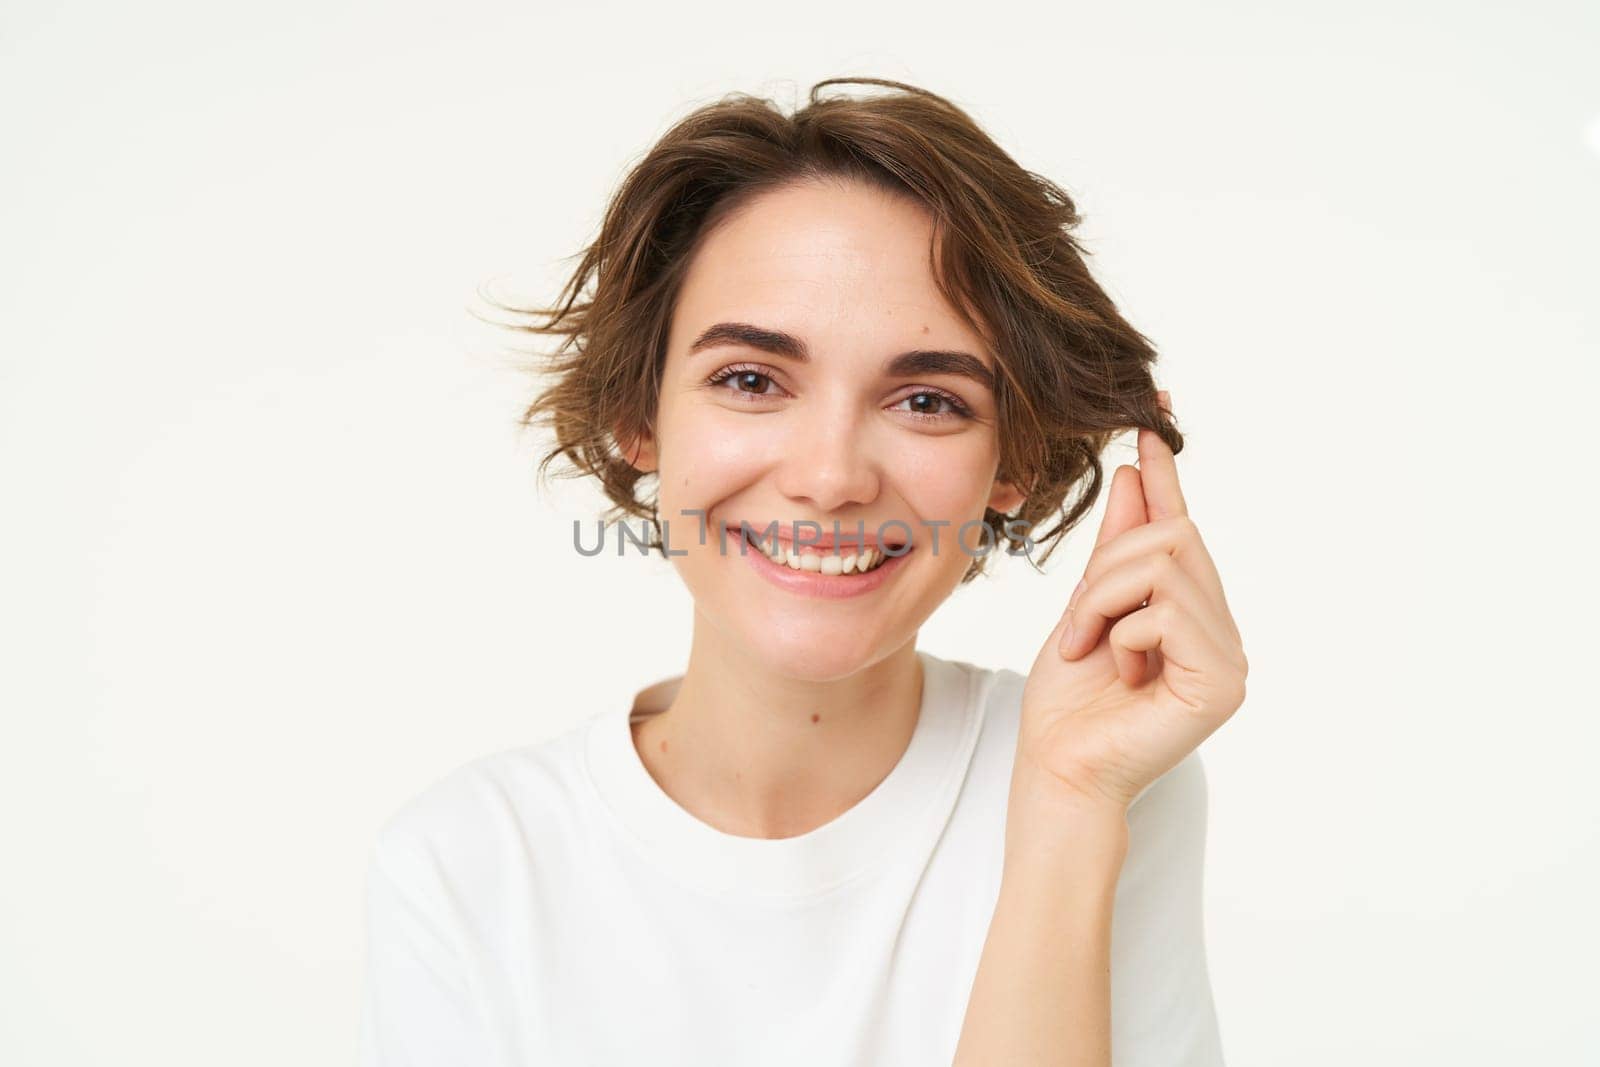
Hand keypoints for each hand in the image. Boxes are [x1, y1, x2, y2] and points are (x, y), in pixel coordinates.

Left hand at [1016, 392, 1247, 816]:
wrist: (1057, 769)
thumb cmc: (1067, 703)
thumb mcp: (1085, 606)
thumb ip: (1115, 548)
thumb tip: (1137, 473)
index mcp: (1191, 612)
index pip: (1180, 528)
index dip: (1165, 474)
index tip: (1150, 417)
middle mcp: (1221, 629)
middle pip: (1172, 537)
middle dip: (1107, 567)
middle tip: (1078, 624)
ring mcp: (1229, 657)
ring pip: (1164, 564)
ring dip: (1104, 600)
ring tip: (1090, 650)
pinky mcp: (1222, 682)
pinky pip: (1163, 611)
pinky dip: (1120, 635)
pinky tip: (1119, 676)